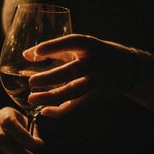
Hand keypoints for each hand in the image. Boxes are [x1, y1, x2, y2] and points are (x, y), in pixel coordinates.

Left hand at [22, 34, 136, 117]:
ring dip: (53, 97)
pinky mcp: (96, 95)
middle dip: (52, 77)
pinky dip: (61, 111)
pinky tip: (45, 111)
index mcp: (90, 45)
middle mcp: (95, 62)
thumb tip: (26, 55)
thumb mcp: (82, 46)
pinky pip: (77, 106)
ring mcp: (97, 80)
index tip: (36, 52)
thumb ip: (56, 49)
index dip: (54, 47)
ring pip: (75, 92)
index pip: (72, 42)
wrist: (127, 68)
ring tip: (32, 99)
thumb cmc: (96, 53)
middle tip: (31, 81)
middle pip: (74, 71)